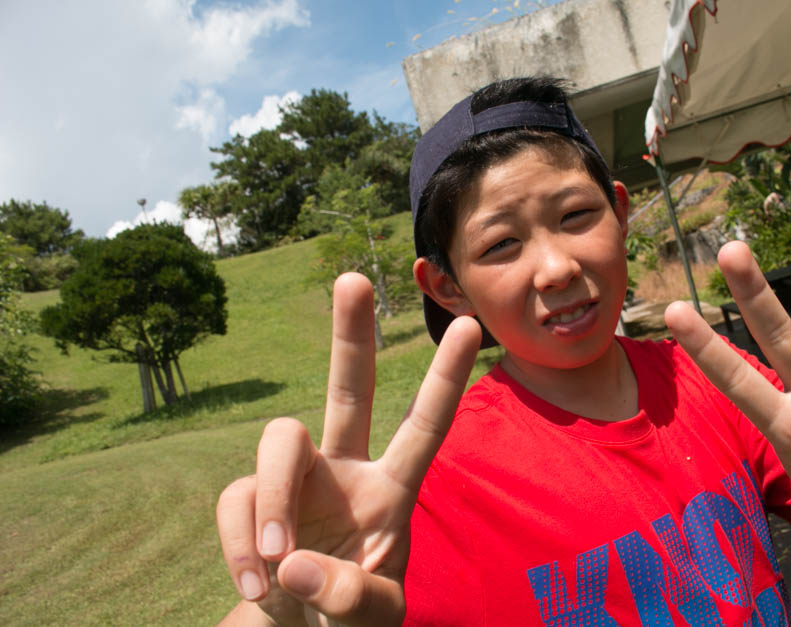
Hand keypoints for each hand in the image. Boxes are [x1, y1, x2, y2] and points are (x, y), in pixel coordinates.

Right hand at [216, 273, 480, 625]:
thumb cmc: (350, 612)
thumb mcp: (373, 615)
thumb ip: (350, 598)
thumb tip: (292, 562)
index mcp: (391, 489)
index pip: (424, 425)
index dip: (444, 379)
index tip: (468, 326)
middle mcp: (344, 469)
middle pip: (348, 389)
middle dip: (351, 337)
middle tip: (354, 280)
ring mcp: (295, 481)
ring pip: (278, 438)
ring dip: (272, 499)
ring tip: (277, 562)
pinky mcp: (250, 501)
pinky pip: (235, 499)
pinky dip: (239, 546)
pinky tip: (257, 586)